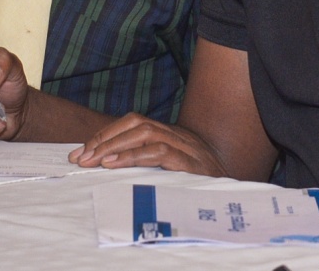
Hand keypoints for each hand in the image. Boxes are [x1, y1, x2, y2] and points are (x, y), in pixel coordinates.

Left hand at [69, 113, 227, 175]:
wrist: (237, 196)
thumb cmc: (200, 186)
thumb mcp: (173, 171)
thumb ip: (151, 163)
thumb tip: (109, 166)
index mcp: (173, 136)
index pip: (135, 122)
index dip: (107, 133)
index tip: (82, 151)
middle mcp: (179, 136)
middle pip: (138, 123)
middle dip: (105, 138)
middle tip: (81, 157)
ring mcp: (186, 147)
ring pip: (147, 132)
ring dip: (115, 145)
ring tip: (94, 161)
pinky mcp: (191, 163)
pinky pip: (160, 152)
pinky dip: (134, 156)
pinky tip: (114, 165)